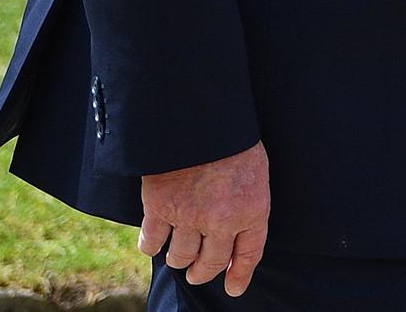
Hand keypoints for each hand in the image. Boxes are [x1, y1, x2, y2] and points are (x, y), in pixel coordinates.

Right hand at [139, 140, 269, 295]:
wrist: (200, 118)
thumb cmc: (231, 138)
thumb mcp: (254, 170)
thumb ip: (247, 202)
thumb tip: (236, 232)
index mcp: (252, 209)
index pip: (249, 253)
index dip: (240, 274)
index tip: (233, 288)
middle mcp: (222, 220)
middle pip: (210, 262)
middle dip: (202, 272)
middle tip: (197, 274)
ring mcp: (189, 216)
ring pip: (180, 257)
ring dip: (179, 259)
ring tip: (179, 256)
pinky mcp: (159, 208)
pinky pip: (151, 242)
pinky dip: (151, 245)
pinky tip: (153, 242)